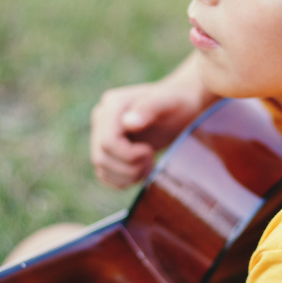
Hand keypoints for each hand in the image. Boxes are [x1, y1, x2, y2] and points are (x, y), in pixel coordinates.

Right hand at [90, 55, 216, 187]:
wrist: (180, 108)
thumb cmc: (178, 103)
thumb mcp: (169, 103)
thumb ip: (150, 108)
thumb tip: (128, 122)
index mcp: (112, 104)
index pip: (108, 142)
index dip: (129, 155)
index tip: (150, 150)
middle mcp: (102, 117)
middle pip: (102, 157)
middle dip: (130, 167)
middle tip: (151, 158)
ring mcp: (101, 133)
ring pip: (102, 167)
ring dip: (128, 175)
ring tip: (148, 165)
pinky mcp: (107, 148)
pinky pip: (104, 173)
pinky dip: (123, 179)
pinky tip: (140, 170)